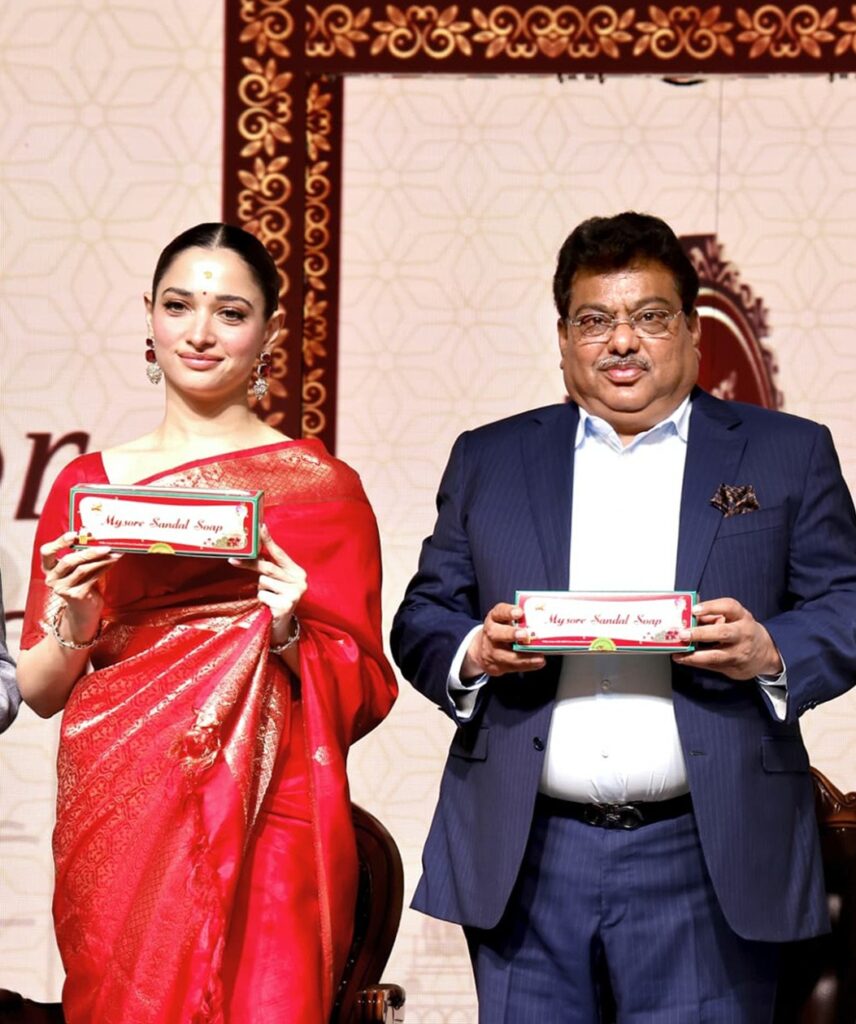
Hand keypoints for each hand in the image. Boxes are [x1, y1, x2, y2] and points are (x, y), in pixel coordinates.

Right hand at [40, 531, 119, 642]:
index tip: (74, 534)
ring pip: (82, 570)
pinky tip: (113, 562)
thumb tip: (98, 538)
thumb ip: (80, 556)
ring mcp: (62, 589)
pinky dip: (104, 568)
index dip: (59, 542)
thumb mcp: (77, 568)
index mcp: (48, 568)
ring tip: (114, 553)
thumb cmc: (81, 583)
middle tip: (105, 546)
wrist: (84, 609)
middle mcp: (52, 579)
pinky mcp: (75, 596)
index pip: (46, 552)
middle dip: (88, 551)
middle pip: (68, 561)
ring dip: (101, 559)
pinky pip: (92, 578)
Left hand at [229, 524, 306, 645]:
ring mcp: (294, 594)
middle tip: (233, 560)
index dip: (268, 540)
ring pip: (263, 582)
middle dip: (249, 564)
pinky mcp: (286, 605)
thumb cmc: (277, 599)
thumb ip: (271, 567)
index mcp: (298, 572)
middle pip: (268, 567)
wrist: (282, 626)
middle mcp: (300, 581)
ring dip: (260, 589)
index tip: (259, 527)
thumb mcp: (277, 581)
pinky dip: (262, 600)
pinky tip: (269, 606)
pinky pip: (262, 596)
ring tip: (269, 597)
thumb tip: (251, 550)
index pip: (280, 554)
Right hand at [461, 603, 545, 678]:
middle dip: (511, 634)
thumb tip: (546, 618)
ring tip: (539, 657)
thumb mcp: (507, 620)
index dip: (508, 612)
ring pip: (505, 656)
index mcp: (494, 618)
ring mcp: (492, 651)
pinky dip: (527, 665)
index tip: (520, 612)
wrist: (485, 649)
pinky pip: (512, 667)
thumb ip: (521, 619)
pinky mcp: (497, 665)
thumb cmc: (502, 630)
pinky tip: (537, 663)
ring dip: (524, 657)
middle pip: (496, 633)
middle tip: (525, 635)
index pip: (499, 612)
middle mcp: (491, 633)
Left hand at [672, 597, 782, 679]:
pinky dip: (695, 662)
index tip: (695, 609)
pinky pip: (712, 666)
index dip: (711, 607)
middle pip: (723, 633)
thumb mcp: (732, 618)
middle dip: (700, 634)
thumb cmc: (742, 630)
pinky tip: (682, 658)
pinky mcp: (734, 668)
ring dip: (694, 655)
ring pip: (716, 656)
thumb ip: (711, 615)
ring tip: (678, 652)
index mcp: (742, 617)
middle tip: (683, 634)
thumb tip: (687, 613)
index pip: (729, 607)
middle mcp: (743, 634)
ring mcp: (739, 653)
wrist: (765, 654)